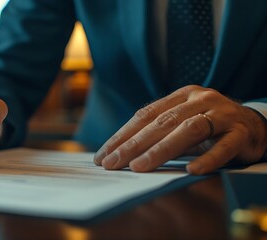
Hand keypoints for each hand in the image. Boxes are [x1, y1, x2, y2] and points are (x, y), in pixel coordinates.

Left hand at [94, 85, 266, 174]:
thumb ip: (159, 133)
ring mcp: (222, 114)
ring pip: (189, 130)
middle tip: (112, 163)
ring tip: (139, 167)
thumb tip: (120, 153)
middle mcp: (200, 99)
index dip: (123, 135)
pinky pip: (224, 146)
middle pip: (162, 122)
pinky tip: (191, 170)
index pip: (145, 115)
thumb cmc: (210, 127)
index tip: (104, 154)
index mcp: (181, 96)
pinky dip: (208, 158)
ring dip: (161, 150)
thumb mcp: (182, 124)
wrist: (254, 125)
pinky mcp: (242, 132)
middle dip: (133, 144)